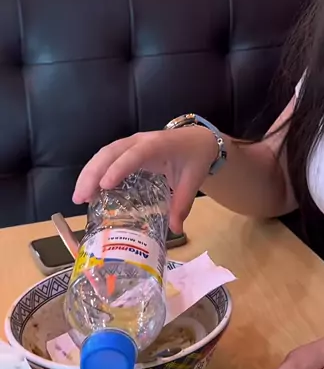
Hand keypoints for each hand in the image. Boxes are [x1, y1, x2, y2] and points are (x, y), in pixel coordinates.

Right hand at [73, 128, 219, 232]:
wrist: (199, 139)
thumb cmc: (195, 158)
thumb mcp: (192, 181)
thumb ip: (182, 204)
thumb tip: (175, 229)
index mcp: (157, 146)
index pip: (134, 155)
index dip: (118, 169)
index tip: (104, 185)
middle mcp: (139, 141)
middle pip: (110, 153)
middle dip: (92, 174)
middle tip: (80, 198)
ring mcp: (131, 143)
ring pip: (103, 153)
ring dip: (88, 173)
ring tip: (79, 196)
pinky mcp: (127, 148)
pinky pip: (107, 156)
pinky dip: (95, 170)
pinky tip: (89, 189)